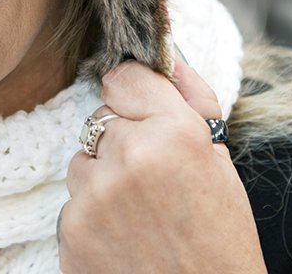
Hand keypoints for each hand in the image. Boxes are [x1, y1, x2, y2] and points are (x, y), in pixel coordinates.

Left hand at [60, 59, 265, 273]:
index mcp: (173, 132)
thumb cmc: (221, 237)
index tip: (143, 113)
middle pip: (100, 119)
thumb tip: (166, 53)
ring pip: (81, 162)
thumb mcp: (221, 160)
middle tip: (153, 178)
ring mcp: (93, 197)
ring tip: (139, 212)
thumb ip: (191, 98)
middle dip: (121, 141)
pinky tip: (124, 237)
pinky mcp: (70, 233)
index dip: (135, 97)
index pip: (124, 77)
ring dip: (102, 178)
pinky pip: (72, 203)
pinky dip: (92, 216)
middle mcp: (128, 157)